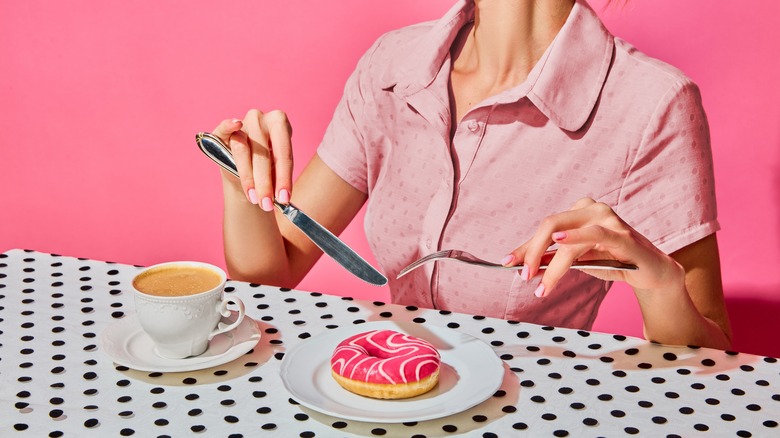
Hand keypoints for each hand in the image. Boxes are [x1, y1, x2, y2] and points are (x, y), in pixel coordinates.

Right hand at [212, 109, 293, 210]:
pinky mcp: (223, 129)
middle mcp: (261, 120)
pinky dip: (228, 125)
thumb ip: (277, 179)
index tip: (284, 199)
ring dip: (247, 177)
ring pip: (242, 150)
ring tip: (253, 198)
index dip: (284, 178)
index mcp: (280, 124)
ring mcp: (242, 123)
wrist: (248, 168)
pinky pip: (224, 128)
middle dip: (265, 183)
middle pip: (263, 153)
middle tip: (266, 204)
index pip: (283, 154)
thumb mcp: (276, 171)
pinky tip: (235, 124)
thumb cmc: (267, 167)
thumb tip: (281, 198)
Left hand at [504, 198, 684, 296]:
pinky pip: (595, 233)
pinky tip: (559, 243)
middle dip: (532, 252)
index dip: (524, 246)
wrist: (652, 272)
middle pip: (550, 225)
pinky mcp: (622, 235)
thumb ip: (553, 258)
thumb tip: (523, 265)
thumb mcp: (578, 260)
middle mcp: (592, 209)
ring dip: (551, 265)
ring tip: (542, 285)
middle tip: (524, 276)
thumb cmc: (614, 261)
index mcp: (579, 211)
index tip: (507, 262)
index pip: (544, 228)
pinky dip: (575, 238)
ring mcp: (608, 219)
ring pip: (567, 238)